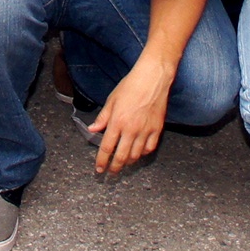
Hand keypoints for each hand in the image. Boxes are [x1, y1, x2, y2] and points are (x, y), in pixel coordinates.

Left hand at [87, 55, 172, 173]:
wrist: (152, 78)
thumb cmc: (131, 86)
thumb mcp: (112, 100)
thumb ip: (102, 118)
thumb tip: (92, 129)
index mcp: (117, 122)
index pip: (107, 148)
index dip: (102, 161)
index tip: (99, 169)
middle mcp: (131, 129)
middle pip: (121, 157)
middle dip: (114, 168)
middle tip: (110, 172)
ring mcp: (145, 130)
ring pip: (136, 155)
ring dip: (128, 162)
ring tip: (123, 163)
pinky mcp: (157, 129)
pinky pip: (150, 148)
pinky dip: (143, 154)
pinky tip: (138, 152)